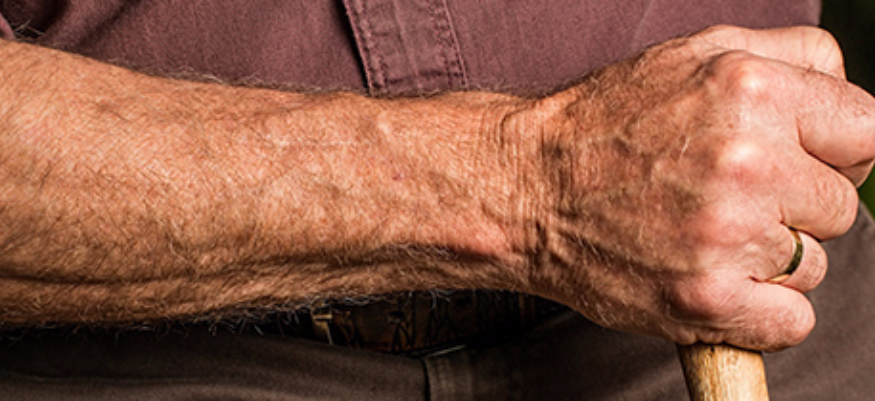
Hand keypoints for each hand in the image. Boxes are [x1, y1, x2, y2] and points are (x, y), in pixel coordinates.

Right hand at [508, 26, 874, 350]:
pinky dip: (759, 311)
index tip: (800, 165)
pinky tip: (712, 277)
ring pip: (813, 265)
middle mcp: (746, 162)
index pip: (870, 132)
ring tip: (703, 233)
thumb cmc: (604, 124)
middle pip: (841, 206)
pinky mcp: (705, 299)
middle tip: (728, 197)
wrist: (525, 187)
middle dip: (795, 205)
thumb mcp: (695, 54)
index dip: (837, 152)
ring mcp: (726, 236)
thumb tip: (852, 99)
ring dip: (769, 258)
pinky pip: (791, 321)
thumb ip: (793, 57)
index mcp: (752, 91)